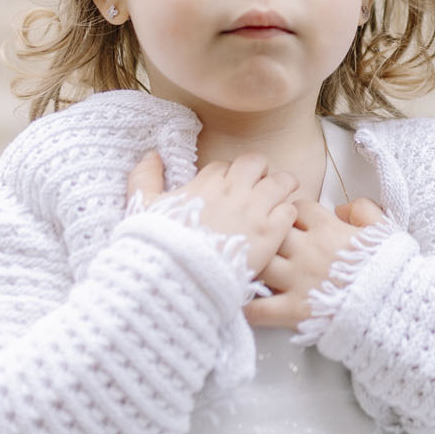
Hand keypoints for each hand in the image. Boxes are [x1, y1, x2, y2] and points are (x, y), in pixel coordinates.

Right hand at [127, 150, 298, 274]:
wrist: (178, 279)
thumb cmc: (159, 246)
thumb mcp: (143, 207)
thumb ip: (145, 178)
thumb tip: (150, 154)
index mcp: (206, 183)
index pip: (224, 165)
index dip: (227, 176)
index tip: (226, 189)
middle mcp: (234, 190)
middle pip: (257, 163)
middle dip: (259, 172)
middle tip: (259, 187)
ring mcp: (255, 210)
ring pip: (282, 182)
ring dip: (282, 187)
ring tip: (280, 198)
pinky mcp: (271, 233)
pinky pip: (290, 210)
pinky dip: (287, 214)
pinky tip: (281, 225)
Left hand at [246, 197, 389, 329]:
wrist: (394, 304)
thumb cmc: (390, 266)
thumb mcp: (384, 228)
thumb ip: (362, 209)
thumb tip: (341, 207)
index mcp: (328, 229)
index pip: (296, 209)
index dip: (291, 213)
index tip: (293, 223)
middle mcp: (307, 250)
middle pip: (271, 233)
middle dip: (267, 237)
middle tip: (267, 245)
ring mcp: (297, 280)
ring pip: (260, 264)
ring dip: (254, 266)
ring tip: (251, 270)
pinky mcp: (294, 309)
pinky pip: (260, 309)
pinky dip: (248, 307)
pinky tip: (241, 304)